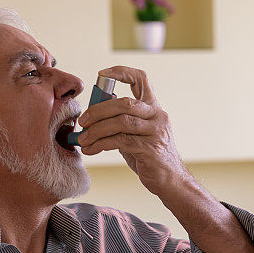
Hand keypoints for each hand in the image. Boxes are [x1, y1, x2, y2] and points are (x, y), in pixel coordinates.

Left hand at [76, 65, 189, 195]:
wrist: (170, 181)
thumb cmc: (150, 156)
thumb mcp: (137, 133)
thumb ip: (122, 119)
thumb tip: (97, 108)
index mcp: (153, 107)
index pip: (140, 79)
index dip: (121, 72)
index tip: (102, 74)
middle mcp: (157, 116)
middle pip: (124, 103)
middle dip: (98, 110)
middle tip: (83, 121)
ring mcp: (155, 132)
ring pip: (121, 122)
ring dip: (97, 130)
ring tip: (83, 140)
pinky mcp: (150, 149)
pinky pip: (121, 141)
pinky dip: (101, 144)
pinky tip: (92, 149)